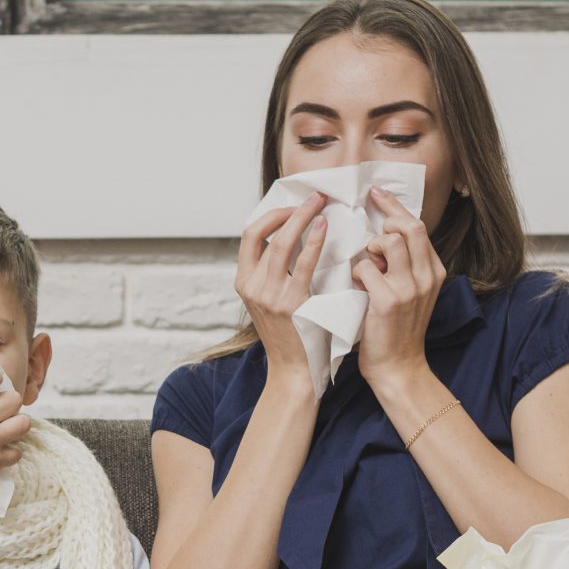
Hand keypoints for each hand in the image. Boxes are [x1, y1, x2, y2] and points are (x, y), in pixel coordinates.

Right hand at [235, 192, 329, 396]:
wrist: (294, 371)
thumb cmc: (291, 335)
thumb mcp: (270, 301)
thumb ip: (274, 274)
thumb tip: (293, 239)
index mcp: (244, 282)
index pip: (250, 235)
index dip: (271, 214)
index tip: (294, 207)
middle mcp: (252, 286)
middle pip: (262, 232)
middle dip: (289, 209)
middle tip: (314, 197)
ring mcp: (269, 295)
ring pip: (281, 243)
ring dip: (302, 218)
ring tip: (321, 205)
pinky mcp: (290, 303)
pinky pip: (303, 263)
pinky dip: (314, 241)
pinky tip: (324, 229)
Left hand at [353, 185, 445, 395]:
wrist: (398, 368)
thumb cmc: (396, 332)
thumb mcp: (410, 294)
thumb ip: (402, 267)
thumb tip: (380, 238)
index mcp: (433, 272)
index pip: (418, 227)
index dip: (395, 208)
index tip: (377, 194)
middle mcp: (426, 276)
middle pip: (409, 227)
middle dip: (386, 216)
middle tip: (369, 223)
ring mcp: (409, 288)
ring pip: (390, 242)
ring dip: (371, 246)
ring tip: (365, 263)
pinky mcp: (388, 301)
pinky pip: (366, 268)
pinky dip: (357, 272)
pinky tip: (356, 285)